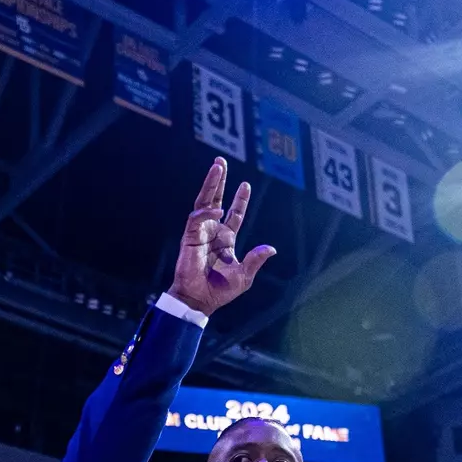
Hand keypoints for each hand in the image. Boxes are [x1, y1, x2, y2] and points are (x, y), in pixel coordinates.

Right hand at [166, 157, 275, 316]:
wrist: (200, 300)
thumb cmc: (220, 291)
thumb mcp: (244, 276)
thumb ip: (255, 260)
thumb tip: (271, 248)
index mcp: (226, 240)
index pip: (234, 214)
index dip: (239, 200)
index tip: (245, 185)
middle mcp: (213, 232)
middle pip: (216, 200)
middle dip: (219, 182)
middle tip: (220, 162)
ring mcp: (200, 233)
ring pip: (204, 202)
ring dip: (211, 184)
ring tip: (217, 167)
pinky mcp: (190, 237)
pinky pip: (197, 218)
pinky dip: (206, 212)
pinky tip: (217, 209)